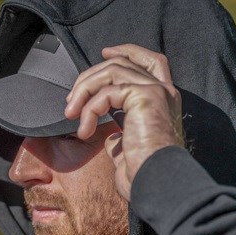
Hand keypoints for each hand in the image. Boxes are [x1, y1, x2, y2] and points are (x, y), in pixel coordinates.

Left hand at [63, 45, 183, 199]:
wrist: (156, 182)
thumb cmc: (145, 174)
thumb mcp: (129, 150)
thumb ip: (120, 136)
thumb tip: (108, 135)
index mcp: (164, 100)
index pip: (151, 61)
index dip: (128, 51)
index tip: (105, 52)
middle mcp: (164, 90)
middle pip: (122, 62)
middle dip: (91, 75)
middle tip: (71, 99)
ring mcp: (156, 90)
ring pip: (111, 70)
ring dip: (84, 90)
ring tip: (70, 113)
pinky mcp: (145, 95)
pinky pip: (106, 92)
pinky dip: (89, 108)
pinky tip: (84, 130)